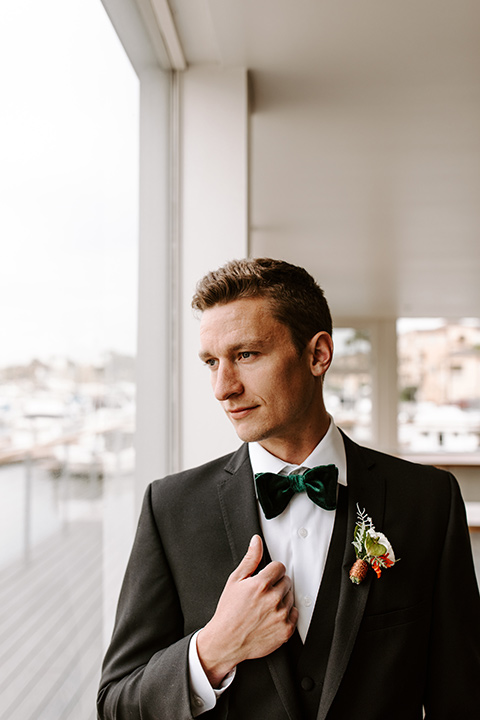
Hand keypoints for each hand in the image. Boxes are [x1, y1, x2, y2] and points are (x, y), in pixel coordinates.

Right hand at [196, 535, 297, 686]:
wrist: (226, 641)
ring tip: (265, 607)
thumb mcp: (235, 581)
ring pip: (291, 597)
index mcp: (261, 584)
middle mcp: (273, 599)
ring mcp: (280, 615)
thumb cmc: (229, 612)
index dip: (271, 572)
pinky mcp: (286, 630)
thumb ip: (250, 559)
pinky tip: (271, 617)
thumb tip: (256, 541)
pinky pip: (295, 614)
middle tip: (262, 594)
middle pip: (287, 581)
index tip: (265, 579)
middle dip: (276, 585)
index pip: (279, 567)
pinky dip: (286, 614)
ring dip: (281, 599)